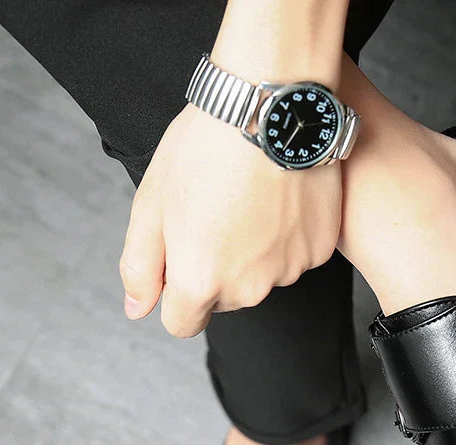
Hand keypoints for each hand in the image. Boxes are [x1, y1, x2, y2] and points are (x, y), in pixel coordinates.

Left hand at [119, 103, 342, 336]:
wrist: (267, 110)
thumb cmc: (204, 150)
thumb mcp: (151, 205)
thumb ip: (140, 267)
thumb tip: (139, 309)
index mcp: (199, 282)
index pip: (182, 323)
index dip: (175, 295)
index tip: (181, 258)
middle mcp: (247, 289)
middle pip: (223, 300)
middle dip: (214, 270)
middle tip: (215, 214)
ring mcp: (287, 271)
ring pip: (262, 277)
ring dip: (253, 254)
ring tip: (249, 201)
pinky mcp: (316, 251)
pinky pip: (295, 256)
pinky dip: (286, 237)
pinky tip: (279, 199)